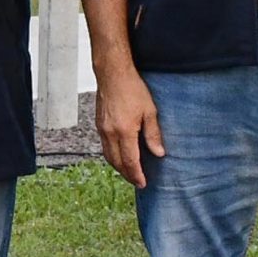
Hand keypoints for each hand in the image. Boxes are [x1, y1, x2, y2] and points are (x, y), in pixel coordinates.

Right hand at [94, 64, 163, 189]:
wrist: (112, 73)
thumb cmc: (132, 89)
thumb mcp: (150, 111)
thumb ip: (153, 134)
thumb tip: (159, 153)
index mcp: (124, 131)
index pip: (130, 161)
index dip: (136, 174)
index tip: (143, 183)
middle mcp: (110, 133)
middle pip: (117, 162)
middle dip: (127, 174)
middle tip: (137, 181)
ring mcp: (102, 129)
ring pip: (108, 156)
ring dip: (118, 166)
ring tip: (129, 172)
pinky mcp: (99, 124)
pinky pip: (104, 146)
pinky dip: (112, 155)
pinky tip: (119, 155)